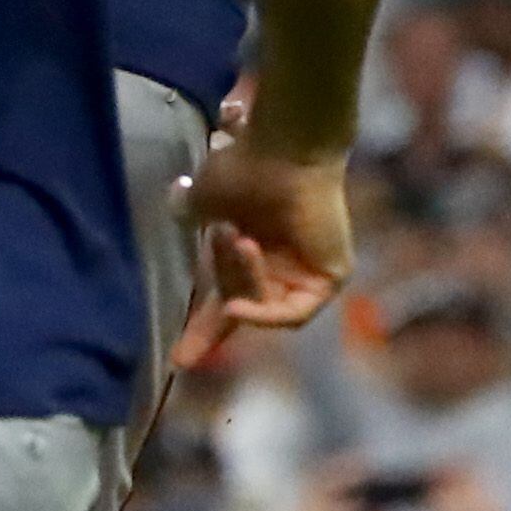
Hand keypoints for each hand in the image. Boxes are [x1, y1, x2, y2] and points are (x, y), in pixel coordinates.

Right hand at [182, 136, 353, 341]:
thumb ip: (192, 219)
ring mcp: (307, 272)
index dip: (202, 331)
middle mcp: (281, 264)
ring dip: (242, 280)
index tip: (180, 361)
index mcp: (251, 251)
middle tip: (223, 236)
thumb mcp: (204, 202)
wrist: (283, 149)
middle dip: (223, 281)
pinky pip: (294, 314)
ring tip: (240, 239)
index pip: (225, 303)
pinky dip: (266, 314)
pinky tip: (241, 303)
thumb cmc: (245, 167)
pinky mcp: (331, 276)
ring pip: (262, 305)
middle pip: (239, 303)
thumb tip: (179, 212)